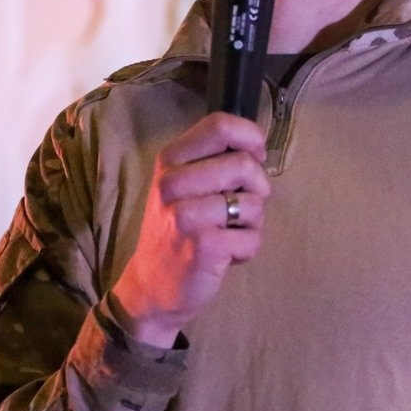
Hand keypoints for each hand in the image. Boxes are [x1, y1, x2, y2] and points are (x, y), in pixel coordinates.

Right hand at [109, 112, 269, 346]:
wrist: (151, 286)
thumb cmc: (177, 230)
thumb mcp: (182, 186)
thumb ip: (213, 161)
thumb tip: (258, 147)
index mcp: (170, 160)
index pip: (219, 125)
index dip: (250, 137)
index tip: (255, 157)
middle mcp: (172, 183)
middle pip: (244, 163)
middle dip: (258, 188)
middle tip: (241, 208)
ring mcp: (186, 215)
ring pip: (255, 203)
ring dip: (253, 223)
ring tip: (228, 234)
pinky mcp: (204, 246)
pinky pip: (253, 238)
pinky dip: (247, 249)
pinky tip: (225, 256)